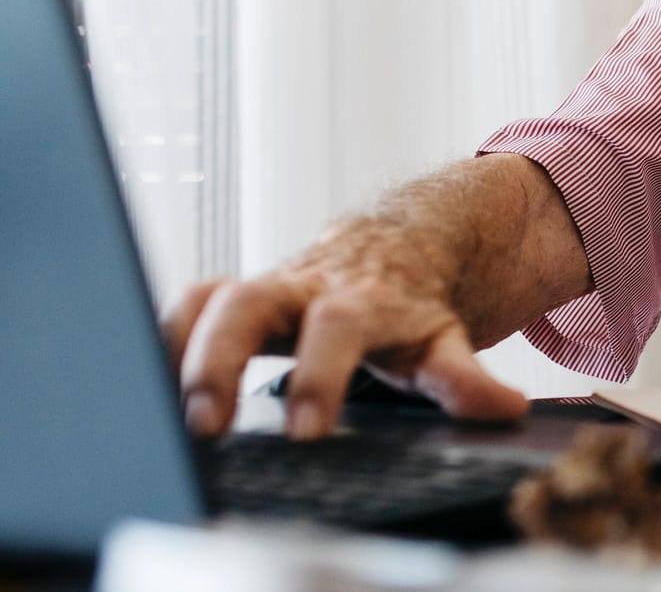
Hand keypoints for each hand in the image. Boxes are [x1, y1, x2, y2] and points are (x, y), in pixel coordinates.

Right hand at [162, 221, 528, 440]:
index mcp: (361, 299)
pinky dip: (162, 334)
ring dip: (176, 346)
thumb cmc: (415, 304)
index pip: (337, 327)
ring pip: (207, 298)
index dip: (321, 374)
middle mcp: (305, 287)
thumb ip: (465, 377)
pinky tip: (145, 378)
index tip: (308, 430)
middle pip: (248, 302)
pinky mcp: (234, 296)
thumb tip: (505, 406)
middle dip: (220, 359)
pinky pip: (188, 303)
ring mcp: (266, 287)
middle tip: (206, 421)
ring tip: (157, 405)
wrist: (398, 240)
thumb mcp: (446, 339)